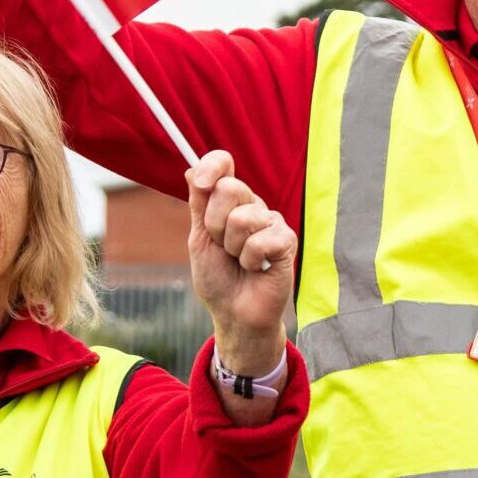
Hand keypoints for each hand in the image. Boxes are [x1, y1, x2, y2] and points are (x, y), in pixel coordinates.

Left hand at [185, 151, 294, 375]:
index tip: (201, 183)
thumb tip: (191, 169)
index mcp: (229, 201)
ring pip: (243, 217)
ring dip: (233, 247)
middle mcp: (252, 206)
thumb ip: (199, 205)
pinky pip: (261, 240)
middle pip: (230, 188)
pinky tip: (257, 269)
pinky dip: (251, 260)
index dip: (212, 166)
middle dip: (215, 224)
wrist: (234, 313)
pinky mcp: (287, 240)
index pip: (224, 164)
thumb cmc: (218, 279)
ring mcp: (271, 222)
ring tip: (240, 261)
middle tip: (221, 246)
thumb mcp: (200, 239)